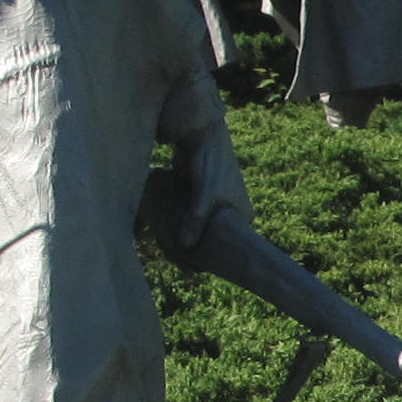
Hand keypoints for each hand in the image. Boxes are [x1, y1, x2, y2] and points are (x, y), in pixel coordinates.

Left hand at [167, 119, 247, 249]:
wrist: (201, 134)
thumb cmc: (210, 163)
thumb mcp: (205, 193)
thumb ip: (195, 219)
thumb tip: (186, 246)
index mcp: (242, 215)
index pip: (228, 247)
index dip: (210, 258)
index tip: (192, 267)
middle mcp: (231, 213)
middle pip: (211, 240)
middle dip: (193, 249)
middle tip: (175, 261)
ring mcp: (215, 207)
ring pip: (196, 230)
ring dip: (181, 237)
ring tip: (164, 248)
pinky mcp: (198, 200)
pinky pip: (186, 220)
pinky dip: (175, 225)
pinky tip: (158, 233)